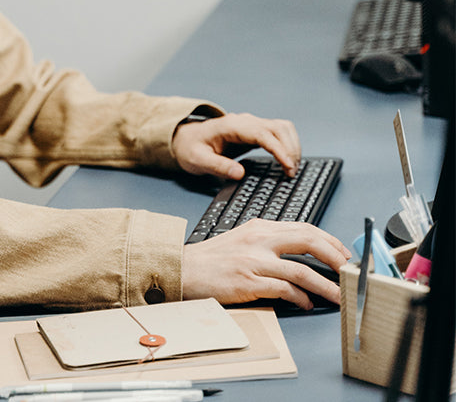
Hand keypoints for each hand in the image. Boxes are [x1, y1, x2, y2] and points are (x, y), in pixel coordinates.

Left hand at [172, 112, 300, 179]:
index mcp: (232, 126)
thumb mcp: (197, 161)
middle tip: (291, 173)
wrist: (186, 139)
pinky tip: (287, 161)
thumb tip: (240, 174)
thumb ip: (218, 166)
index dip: (279, 149)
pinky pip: (278, 134)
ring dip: (292, 146)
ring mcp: (251, 125)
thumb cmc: (190, 148)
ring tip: (292, 168)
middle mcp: (245, 122)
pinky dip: (287, 145)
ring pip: (282, 128)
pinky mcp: (255, 132)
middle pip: (279, 128)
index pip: (263, 133)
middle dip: (290, 149)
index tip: (288, 165)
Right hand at [181, 219, 351, 309]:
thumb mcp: (241, 239)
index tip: (342, 253)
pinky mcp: (247, 282)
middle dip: (336, 258)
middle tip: (350, 271)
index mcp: (259, 228)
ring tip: (340, 295)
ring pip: (302, 270)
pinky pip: (284, 290)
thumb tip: (297, 253)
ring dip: (326, 285)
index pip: (305, 228)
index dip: (329, 241)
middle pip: (309, 242)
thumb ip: (267, 242)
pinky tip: (306, 304)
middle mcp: (259, 241)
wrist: (181, 270)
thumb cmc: (209, 260)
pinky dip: (301, 298)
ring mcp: (253, 261)